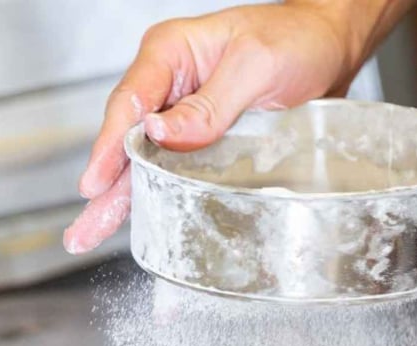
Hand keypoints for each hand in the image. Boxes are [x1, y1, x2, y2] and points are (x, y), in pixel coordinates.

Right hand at [65, 0, 410, 253]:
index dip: (108, 149)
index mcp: (172, 53)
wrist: (334, 47)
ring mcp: (187, 111)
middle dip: (104, 186)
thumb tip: (159, 132)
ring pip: (146, 160)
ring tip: (91, 234)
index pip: (130, 103)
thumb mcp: (255, 67)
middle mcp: (172, 83)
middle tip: (82, 231)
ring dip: (122, 198)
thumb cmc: (298, 39)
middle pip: (127, 139)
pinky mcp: (208, 137)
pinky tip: (144, 221)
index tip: (94, 185)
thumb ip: (209, 104)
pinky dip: (159, 194)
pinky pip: (177, 168)